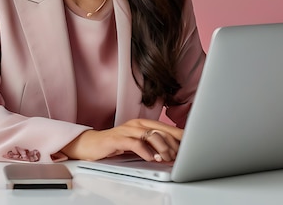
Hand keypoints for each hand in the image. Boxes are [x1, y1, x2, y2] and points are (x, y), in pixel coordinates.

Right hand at [61, 119, 182, 161]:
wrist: (91, 145)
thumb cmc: (115, 144)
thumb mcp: (137, 143)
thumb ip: (152, 145)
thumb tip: (173, 153)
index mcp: (143, 123)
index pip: (167, 128)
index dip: (180, 137)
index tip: (191, 146)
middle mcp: (137, 124)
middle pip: (162, 131)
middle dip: (173, 145)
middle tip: (179, 157)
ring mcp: (128, 130)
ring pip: (152, 136)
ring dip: (162, 149)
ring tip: (167, 159)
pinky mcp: (118, 139)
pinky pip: (136, 144)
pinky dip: (146, 152)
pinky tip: (151, 159)